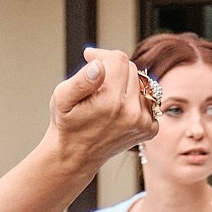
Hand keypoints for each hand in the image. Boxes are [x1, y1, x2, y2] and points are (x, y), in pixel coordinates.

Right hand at [46, 47, 156, 174]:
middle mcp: (132, 112)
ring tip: (106, 98)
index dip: (103, 55)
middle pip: (131, 69)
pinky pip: (147, 100)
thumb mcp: (62, 98)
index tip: (90, 60)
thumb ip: (81, 79)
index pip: (119, 59)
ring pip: (141, 83)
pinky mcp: (150, 129)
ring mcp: (144, 122)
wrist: (76, 156)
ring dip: (125, 85)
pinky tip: (118, 109)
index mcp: (112, 101)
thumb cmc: (67, 124)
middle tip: (97, 82)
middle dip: (114, 70)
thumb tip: (99, 65)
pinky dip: (134, 99)